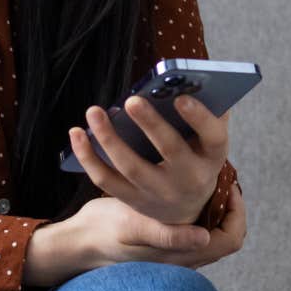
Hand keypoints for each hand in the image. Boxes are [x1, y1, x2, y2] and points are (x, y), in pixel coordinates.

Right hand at [23, 189, 246, 287]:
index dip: (236, 213)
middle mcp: (183, 254)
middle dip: (225, 200)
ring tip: (208, 169)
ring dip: (211, 197)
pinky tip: (184, 174)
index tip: (230, 185)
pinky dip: (194, 199)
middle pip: (223, 229)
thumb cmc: (105, 237)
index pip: (230, 239)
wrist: (79, 242)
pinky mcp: (162, 235)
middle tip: (221, 170)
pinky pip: (192, 219)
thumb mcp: (133, 230)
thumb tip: (203, 237)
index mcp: (182, 257)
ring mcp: (174, 246)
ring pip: (209, 222)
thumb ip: (167, 236)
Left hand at [67, 91, 230, 224]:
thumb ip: (206, 112)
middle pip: (170, 150)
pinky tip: (76, 133)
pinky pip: (105, 180)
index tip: (181, 97)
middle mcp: (189, 178)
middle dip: (150, 124)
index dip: (199, 117)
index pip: (214, 137)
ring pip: (131, 166)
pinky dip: (88, 157)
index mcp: (212, 158)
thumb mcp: (208, 140)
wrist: (186, 209)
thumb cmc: (196, 158)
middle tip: (131, 100)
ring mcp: (159, 193)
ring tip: (94, 111)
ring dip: (109, 138)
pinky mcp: (133, 200)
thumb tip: (189, 82)